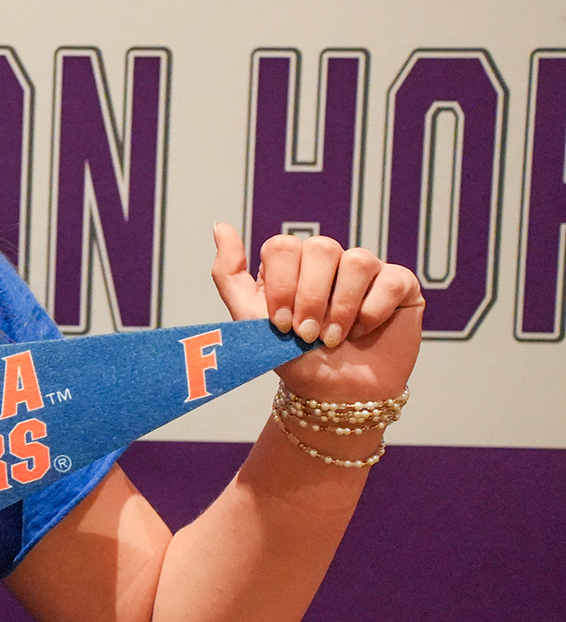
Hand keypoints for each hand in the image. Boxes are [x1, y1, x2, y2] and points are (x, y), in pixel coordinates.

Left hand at [209, 223, 422, 403]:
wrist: (334, 395)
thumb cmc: (292, 357)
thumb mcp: (249, 319)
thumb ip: (229, 272)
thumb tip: (220, 226)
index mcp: (291, 264)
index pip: (283, 246)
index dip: (281, 286)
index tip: (281, 325)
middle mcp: (329, 260)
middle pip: (320, 247)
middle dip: (310, 299)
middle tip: (307, 334)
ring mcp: (366, 269)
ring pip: (357, 261)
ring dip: (341, 308)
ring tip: (334, 338)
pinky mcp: (400, 284)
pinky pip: (391, 280)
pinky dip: (373, 312)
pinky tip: (363, 332)